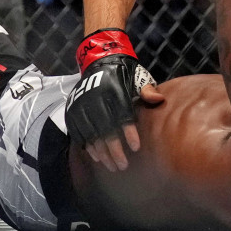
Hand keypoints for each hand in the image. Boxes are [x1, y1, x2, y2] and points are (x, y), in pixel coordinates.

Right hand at [66, 28, 161, 170]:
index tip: (136, 147)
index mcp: (114, 90)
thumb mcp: (138, 77)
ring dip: (102, 153)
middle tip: (123, 165)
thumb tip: (158, 99)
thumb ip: (147, 90)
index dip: (128, 132)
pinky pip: (79, 134)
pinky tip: (98, 158)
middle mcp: (95, 99)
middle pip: (105, 129)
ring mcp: (81, 106)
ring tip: (112, 166)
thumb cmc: (124, 75)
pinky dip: (88, 147)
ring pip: (91, 135)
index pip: (122, 115)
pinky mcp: (72, 112)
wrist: (99, 63)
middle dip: (114, 150)